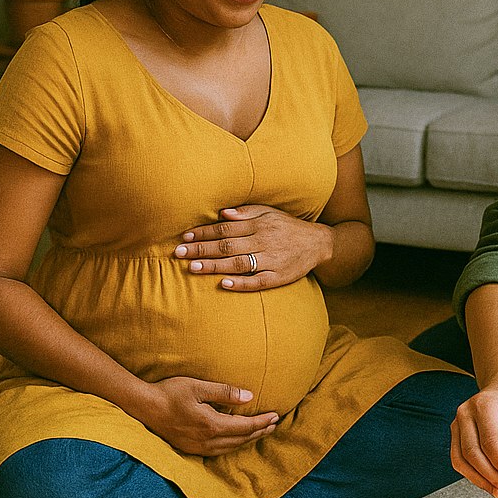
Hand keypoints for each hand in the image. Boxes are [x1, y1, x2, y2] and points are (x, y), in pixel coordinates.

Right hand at [138, 376, 279, 455]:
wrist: (142, 406)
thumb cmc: (169, 392)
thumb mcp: (198, 387)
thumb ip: (225, 392)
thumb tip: (249, 397)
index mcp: (211, 425)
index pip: (245, 427)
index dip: (263, 422)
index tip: (276, 416)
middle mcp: (206, 441)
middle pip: (240, 440)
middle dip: (259, 432)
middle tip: (274, 424)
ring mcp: (197, 447)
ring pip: (230, 448)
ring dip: (247, 440)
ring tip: (260, 432)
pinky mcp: (190, 448)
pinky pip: (218, 451)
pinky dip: (233, 445)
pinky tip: (236, 440)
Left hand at [175, 205, 332, 289]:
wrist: (319, 243)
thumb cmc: (288, 227)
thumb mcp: (270, 212)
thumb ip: (246, 212)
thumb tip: (222, 214)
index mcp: (260, 224)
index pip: (226, 228)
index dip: (204, 233)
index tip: (185, 238)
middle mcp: (265, 241)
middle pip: (228, 246)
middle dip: (202, 250)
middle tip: (178, 254)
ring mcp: (273, 260)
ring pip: (239, 263)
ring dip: (215, 266)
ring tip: (193, 268)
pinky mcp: (280, 277)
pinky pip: (258, 281)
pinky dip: (241, 283)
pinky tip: (224, 284)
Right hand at [450, 374, 497, 497]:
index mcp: (485, 405)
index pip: (491, 443)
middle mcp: (465, 413)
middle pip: (473, 453)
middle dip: (492, 477)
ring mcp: (456, 423)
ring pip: (461, 460)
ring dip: (480, 480)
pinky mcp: (455, 433)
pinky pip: (458, 459)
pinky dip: (473, 475)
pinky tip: (489, 482)